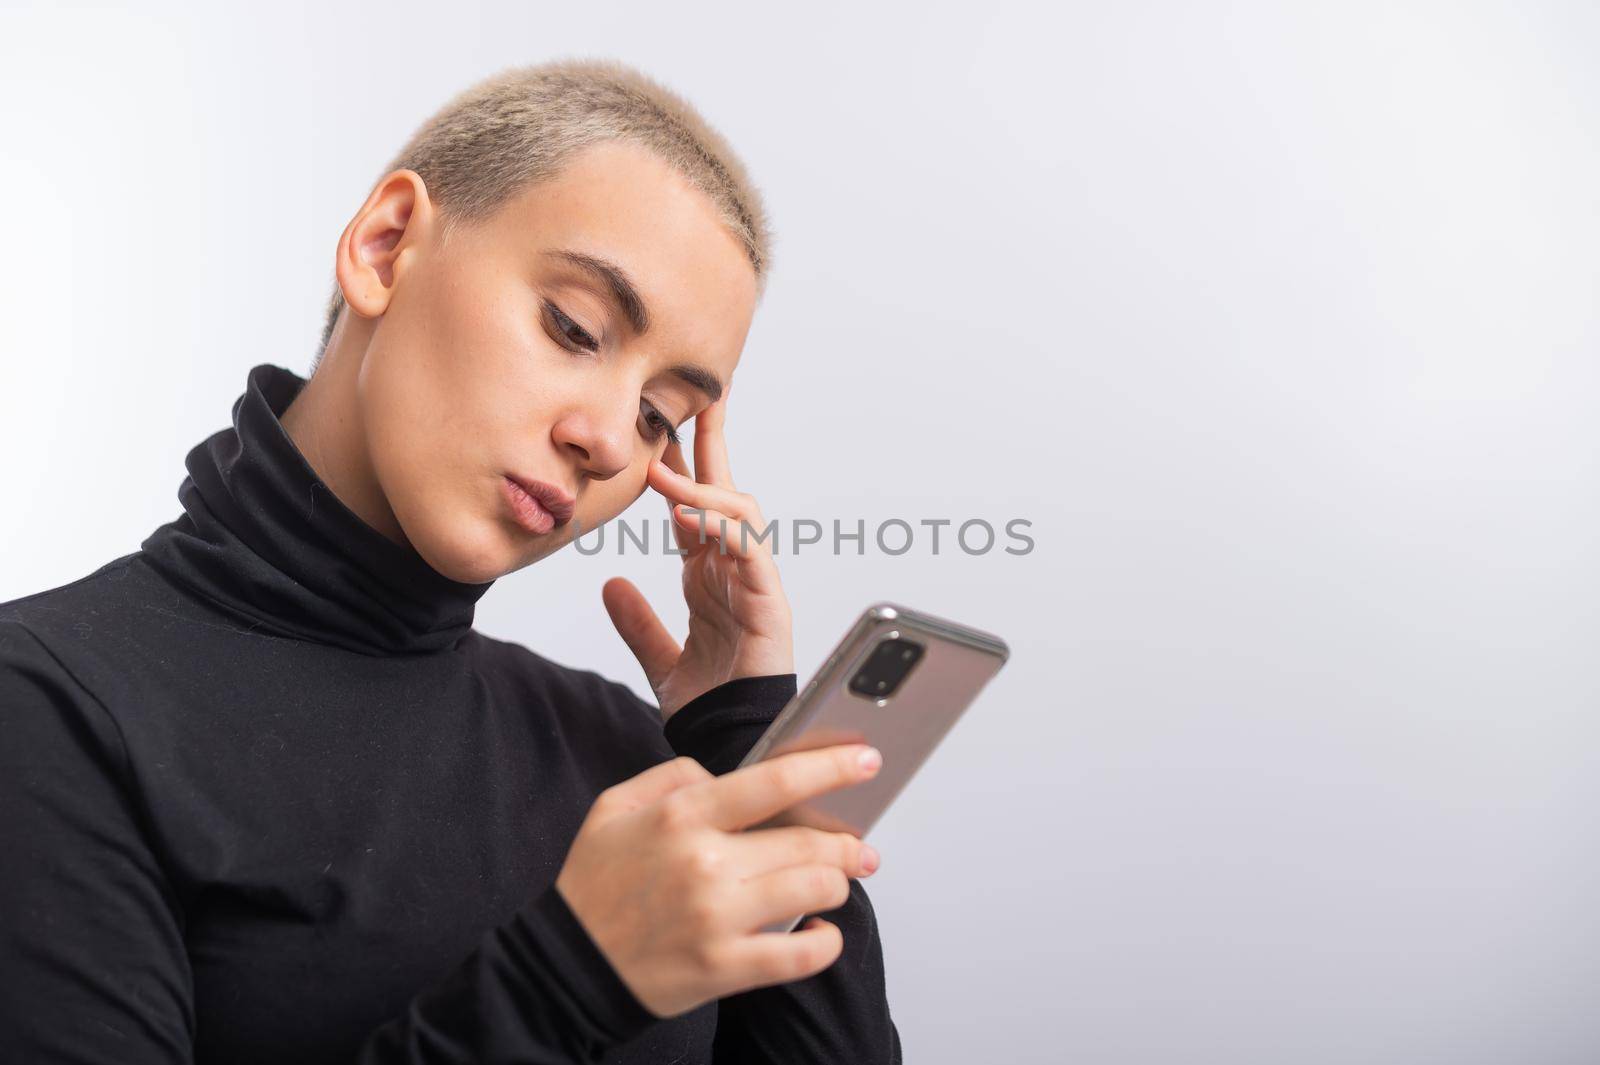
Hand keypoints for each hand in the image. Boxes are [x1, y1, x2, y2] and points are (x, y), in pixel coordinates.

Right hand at [553, 742, 884, 1018]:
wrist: (564, 964)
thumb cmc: (592, 886)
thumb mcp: (614, 807)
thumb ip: (671, 776)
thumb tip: (721, 771)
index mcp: (681, 815)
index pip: (774, 781)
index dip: (829, 767)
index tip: (865, 759)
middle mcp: (704, 862)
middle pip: (807, 841)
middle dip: (849, 843)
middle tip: (862, 847)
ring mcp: (716, 917)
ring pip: (814, 890)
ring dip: (837, 885)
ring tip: (836, 885)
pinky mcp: (722, 967)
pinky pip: (799, 954)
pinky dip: (824, 943)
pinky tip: (821, 934)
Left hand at [603, 388, 793, 719]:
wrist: (735, 744)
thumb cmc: (713, 702)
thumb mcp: (661, 656)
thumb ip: (638, 621)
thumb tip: (610, 585)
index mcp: (711, 574)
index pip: (694, 505)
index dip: (677, 466)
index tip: (656, 425)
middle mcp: (735, 569)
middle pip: (724, 490)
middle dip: (712, 440)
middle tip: (697, 392)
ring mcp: (755, 581)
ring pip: (738, 511)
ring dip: (703, 483)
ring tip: (663, 465)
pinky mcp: (769, 601)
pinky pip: (749, 549)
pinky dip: (719, 526)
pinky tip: (686, 512)